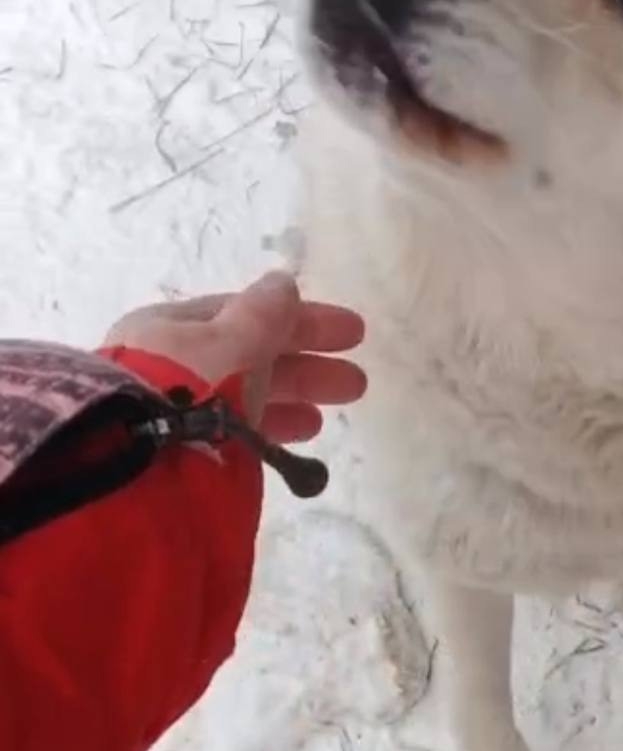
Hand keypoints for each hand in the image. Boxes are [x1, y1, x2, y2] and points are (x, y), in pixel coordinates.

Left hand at [104, 272, 365, 441]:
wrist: (137, 466)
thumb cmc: (187, 387)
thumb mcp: (232, 339)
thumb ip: (263, 314)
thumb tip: (283, 284)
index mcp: (170, 328)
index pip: (245, 314)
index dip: (301, 320)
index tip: (350, 334)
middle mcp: (167, 367)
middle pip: (249, 358)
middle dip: (304, 367)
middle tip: (357, 382)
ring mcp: (173, 412)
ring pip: (242, 397)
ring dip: (289, 401)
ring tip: (326, 417)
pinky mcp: (181, 454)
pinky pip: (233, 432)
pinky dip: (266, 431)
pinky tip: (292, 442)